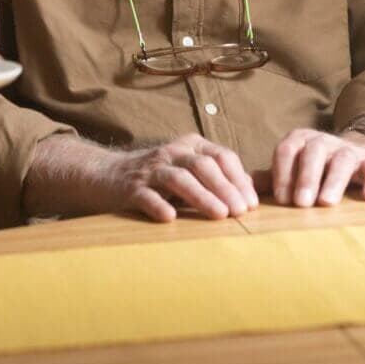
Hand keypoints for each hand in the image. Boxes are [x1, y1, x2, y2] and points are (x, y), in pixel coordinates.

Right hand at [21, 133, 258, 223]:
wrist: (106, 175)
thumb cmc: (157, 178)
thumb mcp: (188, 170)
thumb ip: (220, 177)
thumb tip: (259, 189)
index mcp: (189, 146)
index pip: (220, 156)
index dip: (238, 179)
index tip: (251, 204)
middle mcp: (170, 153)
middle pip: (202, 165)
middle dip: (224, 188)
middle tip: (241, 212)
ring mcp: (149, 170)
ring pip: (178, 178)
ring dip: (201, 196)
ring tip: (219, 215)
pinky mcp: (130, 188)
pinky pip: (146, 195)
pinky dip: (159, 205)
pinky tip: (170, 217)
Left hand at [269, 128, 364, 207]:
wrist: (354, 158)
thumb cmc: (315, 168)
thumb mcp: (293, 170)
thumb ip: (271, 178)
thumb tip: (241, 187)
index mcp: (299, 141)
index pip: (286, 151)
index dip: (282, 174)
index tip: (281, 199)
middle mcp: (322, 141)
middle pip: (312, 153)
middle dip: (305, 177)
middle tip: (301, 203)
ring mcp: (348, 150)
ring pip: (341, 160)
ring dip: (333, 181)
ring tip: (326, 203)